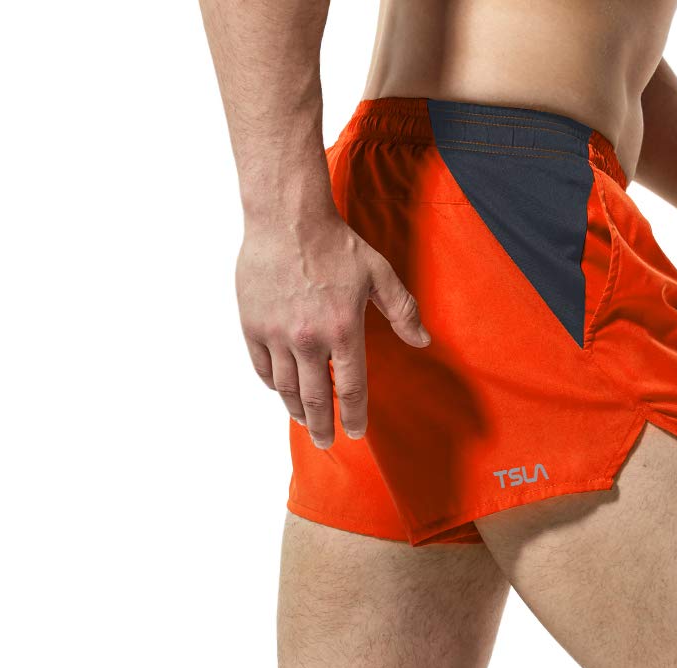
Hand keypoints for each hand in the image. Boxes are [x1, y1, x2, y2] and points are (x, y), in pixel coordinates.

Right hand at [237, 214, 428, 446]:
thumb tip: (423, 341)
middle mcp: (309, 339)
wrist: (287, 217)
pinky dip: (273, 384)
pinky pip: (263, 367)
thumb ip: (402, 311)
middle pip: (316, 399)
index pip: (350, 389)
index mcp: (343, 330)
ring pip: (286, 388)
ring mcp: (277, 334)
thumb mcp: (379, 273)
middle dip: (323, 426)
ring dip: (297, 410)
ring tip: (305, 421)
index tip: (355, 431)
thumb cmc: (336, 243)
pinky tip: (281, 391)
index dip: (353, 415)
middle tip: (326, 442)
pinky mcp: (253, 325)